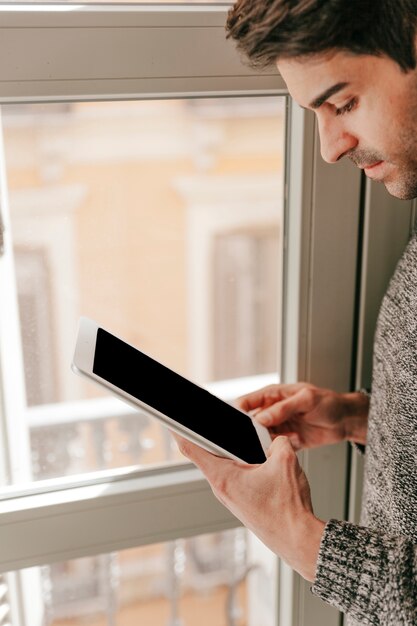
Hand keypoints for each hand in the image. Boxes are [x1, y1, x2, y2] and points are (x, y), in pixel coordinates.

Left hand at [174, 433, 325, 581]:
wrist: (296, 539)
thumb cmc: (286, 510)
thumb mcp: (286, 462)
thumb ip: (278, 441)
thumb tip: (275, 439)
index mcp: (223, 477)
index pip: (191, 448)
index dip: (179, 430)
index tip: (172, 419)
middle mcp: (221, 489)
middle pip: (206, 455)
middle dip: (211, 436)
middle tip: (213, 421)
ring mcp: (230, 497)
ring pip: (223, 466)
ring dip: (230, 452)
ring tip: (243, 441)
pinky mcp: (240, 502)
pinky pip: (234, 477)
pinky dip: (241, 466)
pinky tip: (256, 463)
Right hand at [236, 383, 368, 448]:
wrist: (345, 420)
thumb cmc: (328, 402)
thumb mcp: (306, 400)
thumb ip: (283, 408)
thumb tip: (262, 417)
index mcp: (272, 395)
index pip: (246, 402)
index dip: (238, 413)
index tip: (238, 425)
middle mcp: (272, 411)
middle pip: (250, 423)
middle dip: (253, 432)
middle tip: (263, 437)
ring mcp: (279, 426)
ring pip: (262, 438)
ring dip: (270, 441)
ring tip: (289, 436)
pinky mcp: (286, 440)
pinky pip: (276, 447)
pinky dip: (284, 447)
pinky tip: (298, 439)